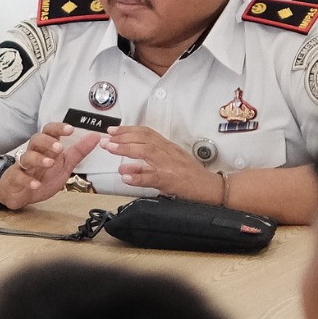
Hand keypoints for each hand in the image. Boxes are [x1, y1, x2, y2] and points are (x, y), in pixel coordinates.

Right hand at [0, 121, 97, 209]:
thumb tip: (95, 136)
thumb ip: (78, 151)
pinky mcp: (14, 180)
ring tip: (49, 163)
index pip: (49, 131)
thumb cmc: (42, 176)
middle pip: (36, 140)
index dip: (58, 128)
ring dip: (38, 159)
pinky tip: (36, 184)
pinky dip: (27, 180)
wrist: (20, 194)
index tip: (70, 129)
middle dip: (47, 142)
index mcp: (45, 148)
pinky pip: (18, 177)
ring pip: (26, 157)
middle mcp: (33, 153)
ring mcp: (22, 166)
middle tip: (59, 148)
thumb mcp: (64, 165)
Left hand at [103, 125, 219, 203]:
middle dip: (122, 136)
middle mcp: (168, 153)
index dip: (128, 130)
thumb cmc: (192, 177)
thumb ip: (148, 164)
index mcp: (168, 148)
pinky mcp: (171, 181)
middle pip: (143, 138)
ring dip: (126, 149)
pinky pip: (153, 177)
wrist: (211, 188)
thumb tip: (126, 165)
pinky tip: (126, 176)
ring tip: (111, 148)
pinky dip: (138, 176)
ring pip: (146, 152)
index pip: (146, 133)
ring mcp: (170, 166)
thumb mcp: (170, 165)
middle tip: (106, 138)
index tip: (113, 130)